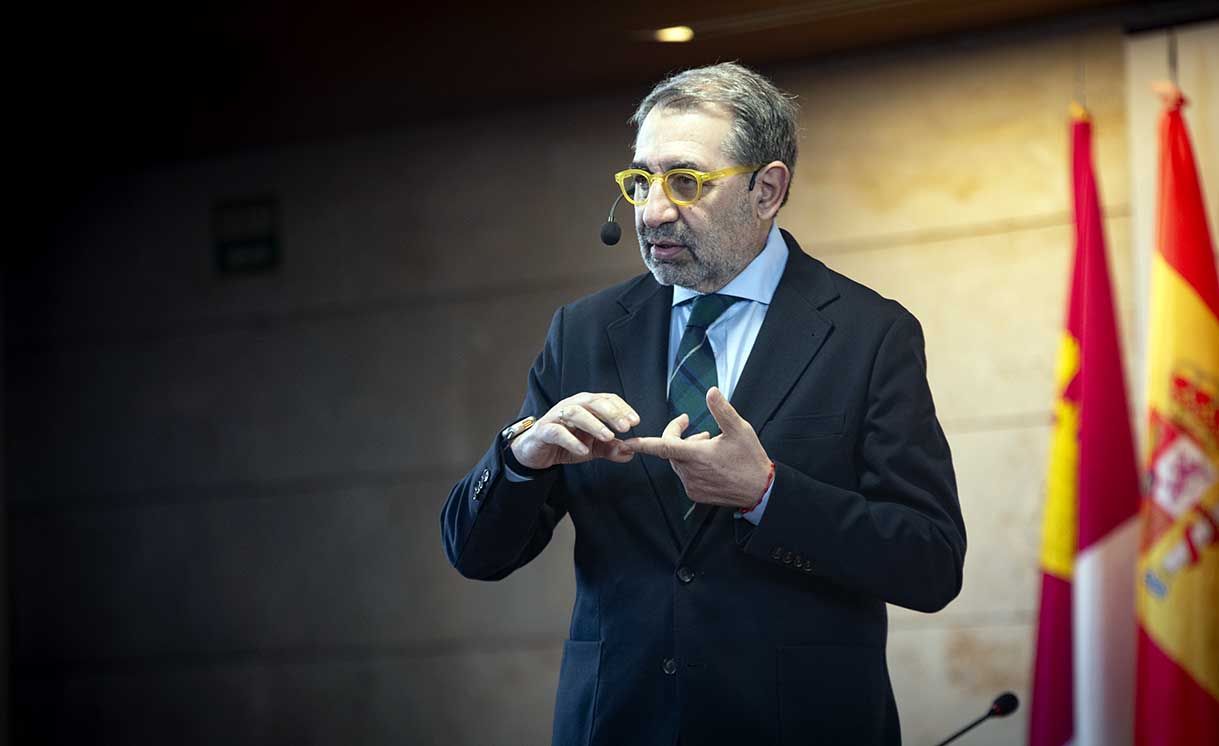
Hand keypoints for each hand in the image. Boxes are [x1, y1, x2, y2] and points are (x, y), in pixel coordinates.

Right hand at [511, 393, 639, 469]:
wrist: (535, 450)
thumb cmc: (564, 443)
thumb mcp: (591, 447)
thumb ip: (609, 448)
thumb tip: (630, 452)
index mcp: (585, 405)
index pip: (606, 399)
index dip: (622, 408)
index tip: (635, 421)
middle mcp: (571, 406)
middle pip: (592, 402)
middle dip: (611, 413)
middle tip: (625, 427)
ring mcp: (556, 417)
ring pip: (576, 413)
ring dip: (594, 424)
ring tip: (608, 437)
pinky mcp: (544, 431)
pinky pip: (558, 432)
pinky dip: (572, 440)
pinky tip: (584, 450)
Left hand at [625, 387, 771, 509]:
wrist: (760, 489)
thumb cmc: (750, 458)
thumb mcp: (740, 429)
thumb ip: (722, 410)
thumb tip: (711, 391)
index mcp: (697, 455)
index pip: (663, 446)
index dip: (643, 443)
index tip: (626, 442)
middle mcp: (690, 472)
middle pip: (672, 451)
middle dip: (682, 438)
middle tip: (704, 432)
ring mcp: (692, 485)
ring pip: (679, 463)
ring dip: (688, 452)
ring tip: (710, 446)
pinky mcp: (696, 495)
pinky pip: (686, 476)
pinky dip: (693, 466)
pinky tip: (711, 464)